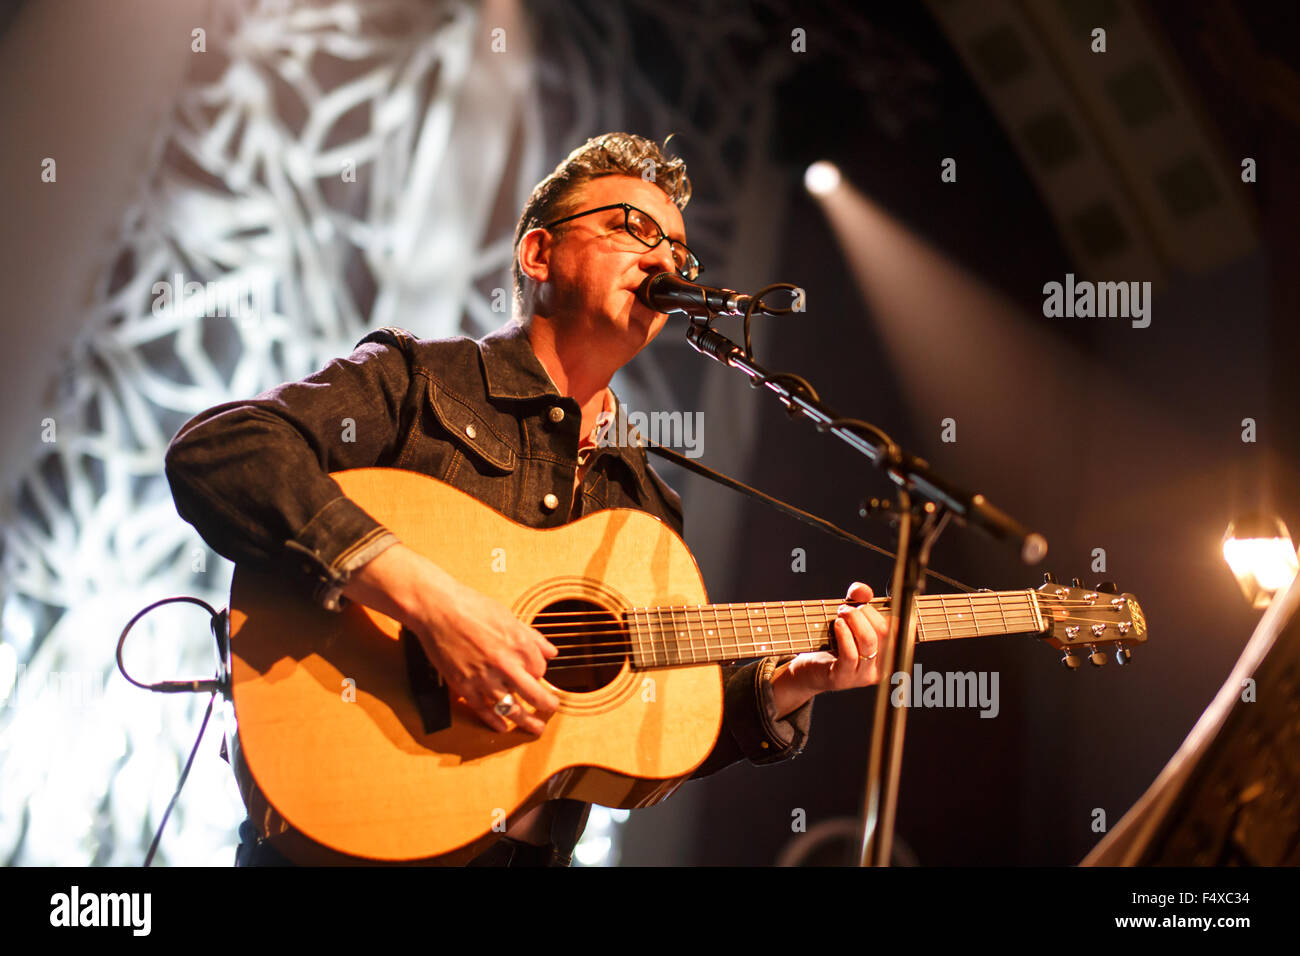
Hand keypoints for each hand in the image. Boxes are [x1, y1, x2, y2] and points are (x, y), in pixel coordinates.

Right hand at [343, 544, 559, 733]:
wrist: (437, 609)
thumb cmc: (470, 607)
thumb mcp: (508, 616)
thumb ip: (532, 637)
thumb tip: (551, 651)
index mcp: (519, 643)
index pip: (540, 669)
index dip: (538, 671)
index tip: (534, 672)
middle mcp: (505, 663)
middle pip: (534, 694)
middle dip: (546, 705)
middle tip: (551, 708)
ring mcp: (484, 677)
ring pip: (511, 707)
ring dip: (526, 721)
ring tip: (535, 728)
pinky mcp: (464, 685)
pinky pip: (483, 710)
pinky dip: (495, 721)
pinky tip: (503, 727)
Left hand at [782, 581, 888, 697]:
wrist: (811, 669)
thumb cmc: (834, 642)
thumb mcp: (849, 618)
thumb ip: (857, 600)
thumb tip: (863, 590)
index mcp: (890, 653)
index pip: (902, 630)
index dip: (892, 612)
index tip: (875, 602)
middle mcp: (882, 667)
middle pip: (884, 632)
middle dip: (866, 612)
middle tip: (848, 607)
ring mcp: (864, 675)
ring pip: (869, 641)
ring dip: (854, 620)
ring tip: (842, 612)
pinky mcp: (844, 678)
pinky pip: (850, 653)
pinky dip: (844, 634)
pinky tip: (838, 624)